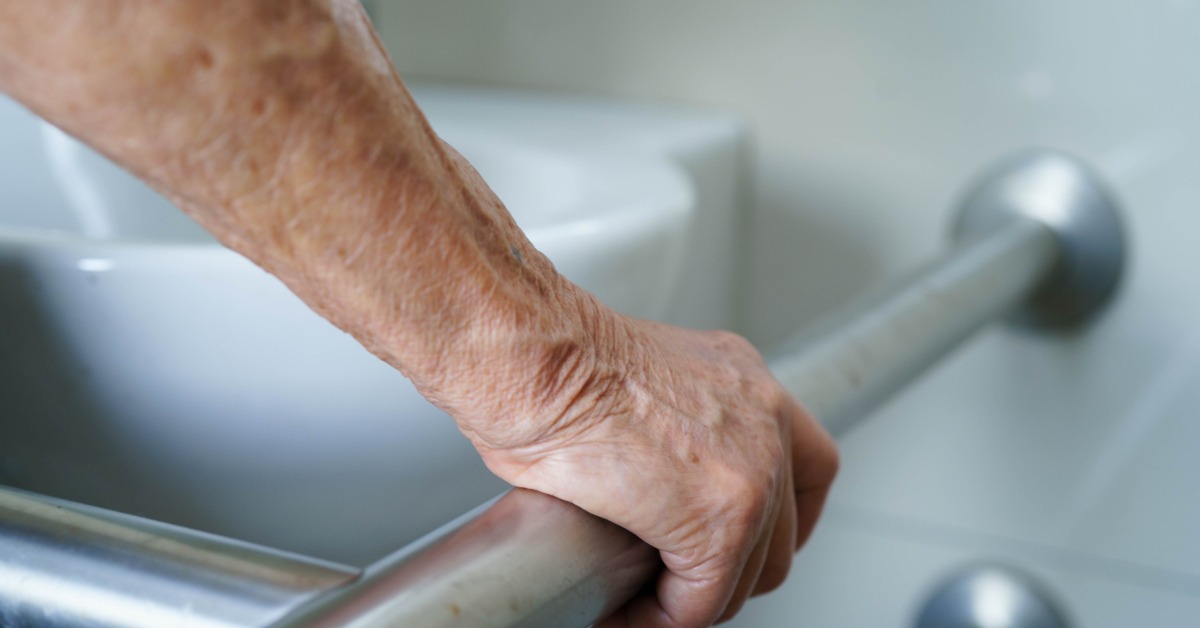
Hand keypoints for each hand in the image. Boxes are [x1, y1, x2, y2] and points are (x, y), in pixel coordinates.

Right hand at [449, 301, 838, 626]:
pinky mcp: (718, 522)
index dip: (783, 517)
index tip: (749, 542)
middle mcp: (763, 416)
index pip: (806, 461)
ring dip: (692, 598)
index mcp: (741, 377)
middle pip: (786, 528)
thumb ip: (667, 424)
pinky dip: (660, 619)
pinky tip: (624, 612)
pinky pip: (700, 601)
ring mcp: (752, 471)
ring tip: (641, 602)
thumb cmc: (549, 360)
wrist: (534, 359)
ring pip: (745, 574)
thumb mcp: (633, 378)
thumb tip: (646, 479)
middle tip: (678, 580)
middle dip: (734, 568)